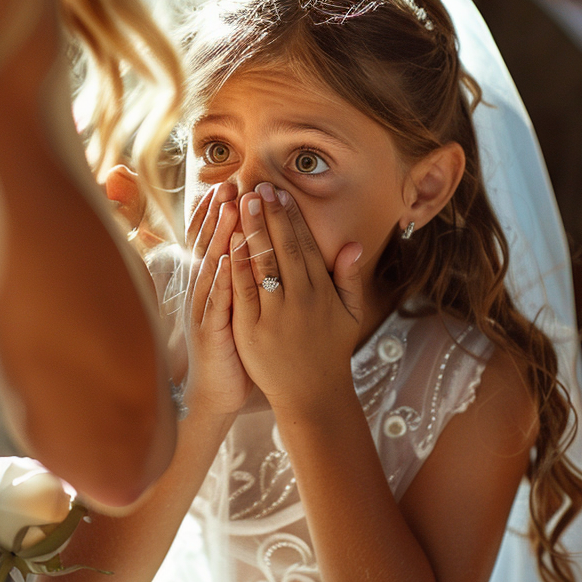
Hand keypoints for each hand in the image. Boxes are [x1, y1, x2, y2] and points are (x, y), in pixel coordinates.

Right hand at [182, 182, 253, 417]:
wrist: (215, 393)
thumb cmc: (230, 350)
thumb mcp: (236, 309)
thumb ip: (241, 279)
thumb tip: (249, 248)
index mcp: (210, 286)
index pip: (212, 242)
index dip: (218, 214)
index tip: (229, 185)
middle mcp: (202, 293)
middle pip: (207, 246)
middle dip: (217, 214)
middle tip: (228, 184)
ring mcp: (203, 310)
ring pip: (210, 266)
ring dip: (218, 236)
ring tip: (229, 208)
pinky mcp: (210, 330)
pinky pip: (217, 300)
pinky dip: (221, 278)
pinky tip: (227, 259)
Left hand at [229, 184, 364, 412]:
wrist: (312, 394)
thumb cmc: (330, 351)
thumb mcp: (349, 313)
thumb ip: (349, 277)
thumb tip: (353, 243)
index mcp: (322, 291)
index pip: (305, 246)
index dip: (292, 218)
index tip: (280, 194)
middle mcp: (300, 299)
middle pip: (283, 249)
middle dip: (269, 216)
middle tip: (256, 187)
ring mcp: (275, 314)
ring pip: (261, 265)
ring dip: (251, 232)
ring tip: (240, 205)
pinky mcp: (251, 329)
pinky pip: (242, 291)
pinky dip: (235, 266)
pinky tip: (228, 243)